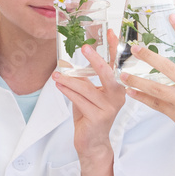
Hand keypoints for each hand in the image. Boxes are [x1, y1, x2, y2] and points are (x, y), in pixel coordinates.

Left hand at [53, 28, 126, 162]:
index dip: (114, 48)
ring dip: (69, 80)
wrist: (92, 143)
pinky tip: (59, 86)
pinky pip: (79, 100)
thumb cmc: (90, 116)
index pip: (116, 64)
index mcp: (117, 88)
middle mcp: (118, 96)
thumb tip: (70, 64)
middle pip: (107, 74)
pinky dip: (68, 91)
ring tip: (57, 75)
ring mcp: (109, 107)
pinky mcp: (98, 117)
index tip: (110, 32)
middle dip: (95, 59)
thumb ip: (85, 80)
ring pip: (86, 88)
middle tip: (85, 47)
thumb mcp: (89, 94)